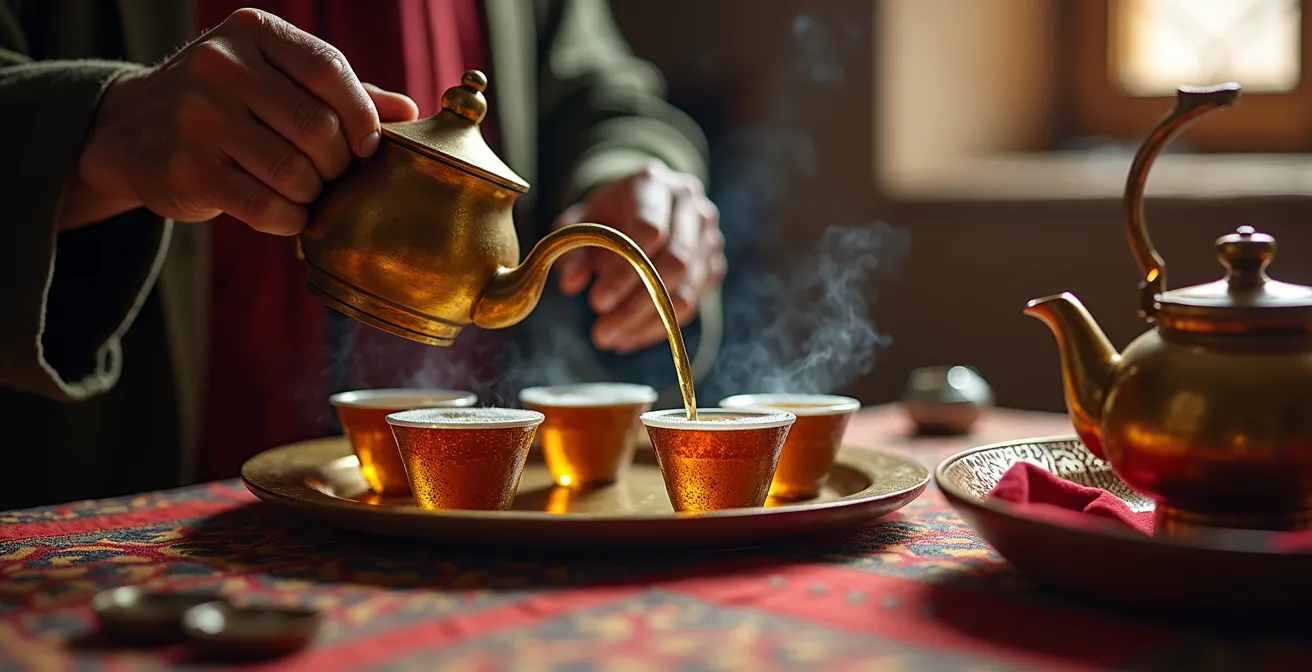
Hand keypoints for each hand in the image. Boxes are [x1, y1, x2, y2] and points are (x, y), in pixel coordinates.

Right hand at [61, 8, 419, 232]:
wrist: (131, 128)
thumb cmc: (227, 102)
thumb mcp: (277, 77)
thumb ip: (342, 91)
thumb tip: (408, 112)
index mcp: (254, 33)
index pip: (328, 71)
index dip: (361, 115)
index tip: (369, 146)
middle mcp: (220, 66)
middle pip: (317, 127)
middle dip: (338, 163)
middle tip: (332, 174)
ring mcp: (198, 117)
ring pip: (294, 171)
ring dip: (314, 194)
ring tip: (306, 192)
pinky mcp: (187, 169)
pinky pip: (265, 206)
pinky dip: (290, 219)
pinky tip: (288, 215)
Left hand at [555, 162, 726, 353]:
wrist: (644, 202)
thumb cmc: (608, 212)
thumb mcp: (581, 220)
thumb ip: (572, 247)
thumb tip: (571, 283)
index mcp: (654, 184)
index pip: (649, 231)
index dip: (624, 272)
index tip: (596, 303)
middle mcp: (689, 207)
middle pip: (675, 263)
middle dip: (636, 306)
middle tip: (602, 333)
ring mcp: (708, 236)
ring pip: (687, 291)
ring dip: (647, 323)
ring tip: (611, 339)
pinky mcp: (714, 264)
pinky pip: (693, 304)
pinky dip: (659, 327)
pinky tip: (629, 337)